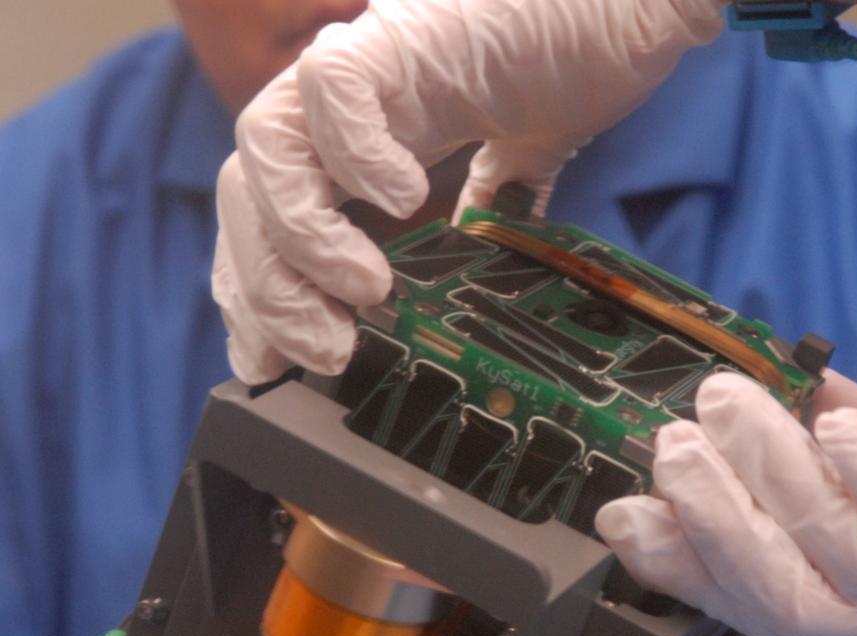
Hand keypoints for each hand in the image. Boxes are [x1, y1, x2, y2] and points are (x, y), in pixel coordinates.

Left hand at [213, 0, 723, 383]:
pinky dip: (356, 155)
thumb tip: (481, 257)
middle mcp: (349, 100)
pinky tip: (408, 198)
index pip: (270, 211)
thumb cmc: (590, 57)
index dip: (258, 288)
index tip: (275, 361)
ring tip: (365, 290)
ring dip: (301, 238)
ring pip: (264, 147)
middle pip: (245, 189)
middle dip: (268, 286)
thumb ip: (494, 200)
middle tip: (322, 351)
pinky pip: (333, 90)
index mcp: (369, 131)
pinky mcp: (404, 34)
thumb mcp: (529, 153)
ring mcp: (370, 61)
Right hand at [596, 371, 856, 635]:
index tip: (619, 511)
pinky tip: (837, 420)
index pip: (741, 596)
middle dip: (709, 518)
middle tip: (668, 444)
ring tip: (729, 403)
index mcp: (843, 603)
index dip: (674, 562)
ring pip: (836, 554)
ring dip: (774, 478)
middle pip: (776, 589)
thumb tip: (752, 375)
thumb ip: (828, 447)